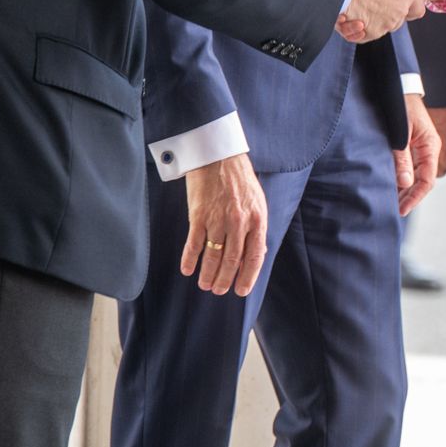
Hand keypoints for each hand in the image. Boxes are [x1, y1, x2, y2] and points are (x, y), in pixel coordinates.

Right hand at [181, 153, 267, 296]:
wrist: (218, 156)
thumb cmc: (239, 179)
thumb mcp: (257, 202)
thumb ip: (257, 228)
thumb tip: (257, 254)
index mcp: (257, 218)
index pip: (255, 256)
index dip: (248, 277)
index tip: (241, 291)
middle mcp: (239, 221)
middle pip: (233, 260)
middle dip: (225, 280)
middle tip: (219, 290)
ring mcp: (218, 219)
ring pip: (214, 256)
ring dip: (208, 274)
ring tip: (205, 284)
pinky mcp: (199, 215)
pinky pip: (194, 244)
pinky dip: (190, 260)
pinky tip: (188, 270)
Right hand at [336, 0, 417, 42]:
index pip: (416, 7)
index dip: (407, 1)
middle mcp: (398, 11)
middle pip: (395, 17)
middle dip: (381, 9)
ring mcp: (383, 25)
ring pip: (377, 25)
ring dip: (365, 18)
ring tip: (349, 6)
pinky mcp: (367, 34)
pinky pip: (362, 35)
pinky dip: (354, 30)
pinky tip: (344, 18)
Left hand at [396, 94, 440, 215]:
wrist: (399, 87)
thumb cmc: (402, 106)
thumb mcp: (401, 133)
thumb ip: (402, 158)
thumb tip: (405, 183)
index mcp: (430, 146)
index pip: (427, 180)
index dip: (415, 197)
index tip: (402, 209)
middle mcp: (428, 150)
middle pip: (422, 181)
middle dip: (409, 196)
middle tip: (393, 209)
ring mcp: (420, 148)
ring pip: (415, 176)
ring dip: (404, 189)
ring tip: (390, 201)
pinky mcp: (412, 145)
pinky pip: (409, 167)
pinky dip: (401, 178)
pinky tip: (391, 185)